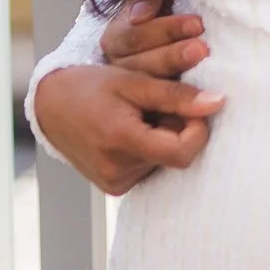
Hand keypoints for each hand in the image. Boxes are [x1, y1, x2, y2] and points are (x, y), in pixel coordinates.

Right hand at [32, 0, 223, 196]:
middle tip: (156, 106)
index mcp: (121, 141)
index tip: (192, 106)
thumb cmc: (92, 86)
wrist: (50, 105)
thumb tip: (218, 102)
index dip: (197, 129)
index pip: (183, 151)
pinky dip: (148, 150)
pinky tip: (130, 132)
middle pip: (174, 156)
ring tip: (139, 117)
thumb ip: (177, 95)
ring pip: (163, 163)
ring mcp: (114, 183)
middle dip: (176, 129)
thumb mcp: (134, 82)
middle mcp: (117, 170)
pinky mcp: (112, 187)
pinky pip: (148, 169)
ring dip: (162, 140)